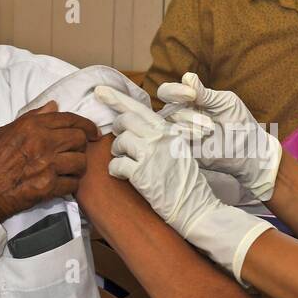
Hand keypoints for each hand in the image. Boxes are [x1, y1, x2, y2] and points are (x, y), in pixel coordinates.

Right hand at [0, 101, 99, 221]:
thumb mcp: (4, 132)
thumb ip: (32, 118)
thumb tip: (53, 106)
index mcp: (32, 126)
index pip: (69, 119)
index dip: (86, 125)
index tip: (93, 132)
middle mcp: (43, 142)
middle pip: (80, 138)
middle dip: (82, 145)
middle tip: (76, 152)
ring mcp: (48, 165)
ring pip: (81, 162)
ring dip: (78, 167)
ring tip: (70, 170)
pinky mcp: (49, 187)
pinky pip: (73, 184)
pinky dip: (71, 185)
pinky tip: (63, 184)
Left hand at [95, 84, 269, 281]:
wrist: (197, 207)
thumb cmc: (187, 184)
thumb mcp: (179, 151)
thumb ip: (161, 137)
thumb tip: (135, 129)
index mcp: (169, 130)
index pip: (139, 108)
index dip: (116, 98)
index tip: (100, 90)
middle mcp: (160, 137)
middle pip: (125, 121)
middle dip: (117, 131)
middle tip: (121, 145)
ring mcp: (150, 154)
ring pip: (119, 142)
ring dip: (118, 153)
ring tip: (129, 165)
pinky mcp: (141, 173)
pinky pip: (116, 165)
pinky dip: (116, 171)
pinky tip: (126, 177)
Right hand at [157, 72, 280, 200]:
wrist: (249, 150)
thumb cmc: (239, 122)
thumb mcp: (225, 102)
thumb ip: (204, 93)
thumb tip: (187, 76)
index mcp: (190, 101)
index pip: (168, 92)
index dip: (174, 91)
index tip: (192, 95)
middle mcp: (182, 116)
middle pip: (168, 109)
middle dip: (188, 114)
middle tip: (209, 122)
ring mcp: (181, 133)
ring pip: (171, 125)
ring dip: (190, 126)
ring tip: (209, 131)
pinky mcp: (183, 150)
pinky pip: (173, 142)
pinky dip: (185, 138)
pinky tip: (201, 138)